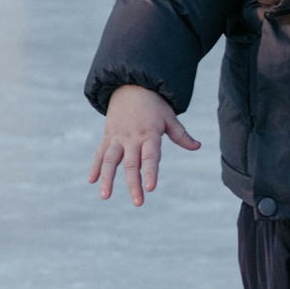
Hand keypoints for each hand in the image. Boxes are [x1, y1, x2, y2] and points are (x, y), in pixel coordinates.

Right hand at [88, 85, 202, 205]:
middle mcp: (132, 138)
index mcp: (149, 134)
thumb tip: (197, 146)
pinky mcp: (108, 136)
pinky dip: (95, 166)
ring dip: (107, 178)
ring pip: (110, 160)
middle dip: (133, 184)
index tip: (150, 188)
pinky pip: (100, 152)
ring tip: (105, 196)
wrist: (132, 85)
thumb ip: (181, 135)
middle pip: (131, 164)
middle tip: (138, 202)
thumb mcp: (169, 117)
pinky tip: (92, 181)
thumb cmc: (154, 104)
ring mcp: (118, 137)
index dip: (150, 172)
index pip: (150, 157)